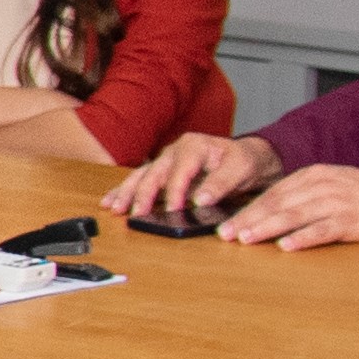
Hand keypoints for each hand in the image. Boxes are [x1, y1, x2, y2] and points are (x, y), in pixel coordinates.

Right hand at [111, 130, 276, 224]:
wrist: (247, 157)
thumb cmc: (244, 161)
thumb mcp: (240, 169)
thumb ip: (221, 183)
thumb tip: (200, 199)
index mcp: (194, 146)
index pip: (179, 171)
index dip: (175, 192)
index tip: (173, 210)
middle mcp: (175, 151)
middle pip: (153, 173)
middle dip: (141, 194)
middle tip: (135, 213)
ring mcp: (166, 161)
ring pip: (141, 176)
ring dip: (126, 193)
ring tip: (114, 208)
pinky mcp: (163, 172)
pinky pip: (140, 180)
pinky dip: (124, 191)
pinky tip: (111, 201)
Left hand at [217, 162, 358, 250]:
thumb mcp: (328, 184)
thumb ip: (299, 194)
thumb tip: (264, 212)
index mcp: (312, 175)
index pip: (273, 194)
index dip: (247, 209)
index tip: (225, 225)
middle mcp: (322, 186)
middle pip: (278, 204)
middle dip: (249, 219)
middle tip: (226, 235)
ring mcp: (337, 202)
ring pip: (295, 215)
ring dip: (267, 228)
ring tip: (246, 239)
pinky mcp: (352, 221)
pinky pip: (323, 230)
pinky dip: (303, 238)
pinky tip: (286, 246)